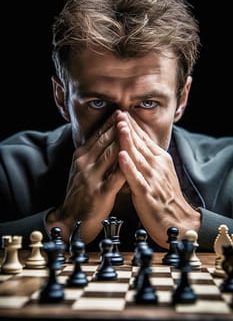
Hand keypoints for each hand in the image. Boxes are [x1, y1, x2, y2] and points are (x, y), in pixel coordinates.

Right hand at [47, 112, 124, 242]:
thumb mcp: (82, 170)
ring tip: (133, 128)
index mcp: (81, 157)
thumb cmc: (80, 193)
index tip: (121, 112)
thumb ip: (93, 155)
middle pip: (104, 140)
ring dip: (122, 140)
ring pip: (110, 154)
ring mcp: (92, 177)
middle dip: (118, 126)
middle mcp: (85, 163)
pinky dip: (125, 166)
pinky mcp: (100, 192)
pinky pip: (116, 176)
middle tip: (129, 113)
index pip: (97, 135)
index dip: (110, 123)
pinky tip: (135, 158)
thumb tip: (107, 138)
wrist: (71, 219)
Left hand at [116, 111, 200, 247]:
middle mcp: (157, 166)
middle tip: (118, 112)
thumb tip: (137, 145)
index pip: (144, 139)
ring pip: (138, 156)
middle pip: (140, 143)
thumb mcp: (160, 173)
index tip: (122, 113)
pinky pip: (136, 177)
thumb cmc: (165, 198)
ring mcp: (152, 178)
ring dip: (128, 140)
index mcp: (160, 160)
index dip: (132, 126)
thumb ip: (149, 159)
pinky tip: (121, 155)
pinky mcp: (147, 192)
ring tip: (119, 125)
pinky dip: (128, 165)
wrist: (177, 221)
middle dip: (128, 127)